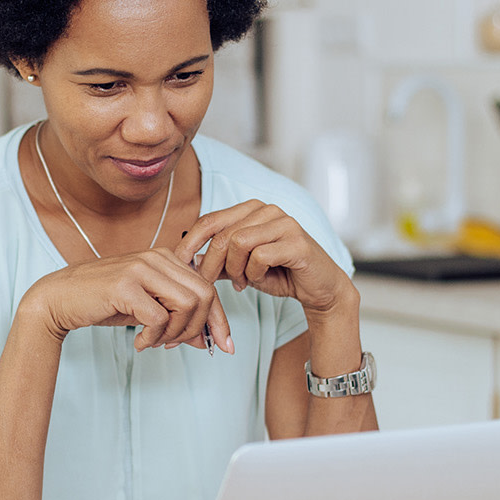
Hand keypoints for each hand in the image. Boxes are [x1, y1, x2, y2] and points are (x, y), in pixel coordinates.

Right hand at [24, 249, 232, 352]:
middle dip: (197, 328)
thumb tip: (205, 340)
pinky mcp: (125, 284)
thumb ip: (177, 320)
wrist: (59, 298)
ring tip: (155, 342)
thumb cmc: (104, 303)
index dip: (220, 319)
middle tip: (174, 344)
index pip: (208, 287)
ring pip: (187, 304)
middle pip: (204, 295)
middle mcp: (157, 257)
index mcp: (166, 257)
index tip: (224, 345)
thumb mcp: (147, 311)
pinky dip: (153, 337)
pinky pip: (159, 317)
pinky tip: (139, 342)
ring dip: (175, 333)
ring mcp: (141, 268)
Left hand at [175, 201, 355, 317]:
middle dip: (211, 263)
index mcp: (252, 210)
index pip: (210, 220)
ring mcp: (284, 223)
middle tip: (210, 284)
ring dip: (234, 269)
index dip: (190, 241)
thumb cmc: (281, 274)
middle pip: (222, 233)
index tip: (179, 262)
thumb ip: (219, 262)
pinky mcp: (297, 241)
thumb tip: (190, 260)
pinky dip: (253, 273)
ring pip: (238, 242)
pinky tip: (259, 280)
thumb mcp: (242, 268)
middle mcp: (268, 210)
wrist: (320, 289)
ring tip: (241, 282)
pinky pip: (259, 256)